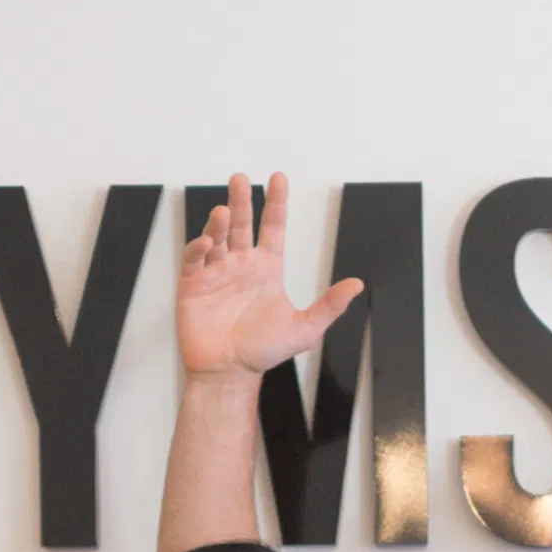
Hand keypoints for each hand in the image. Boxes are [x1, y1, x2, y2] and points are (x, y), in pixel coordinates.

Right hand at [177, 173, 363, 380]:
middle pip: (242, 223)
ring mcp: (216, 272)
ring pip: (218, 236)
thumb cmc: (264, 351)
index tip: (278, 178)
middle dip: (241, 200)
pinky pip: (195, 258)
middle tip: (240, 178)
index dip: (276, 202)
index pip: (273, 226)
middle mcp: (242, 264)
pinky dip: (200, 247)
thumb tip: (357, 284)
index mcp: (268, 268)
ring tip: (224, 213)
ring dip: (220, 222)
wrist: (229, 374)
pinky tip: (208, 242)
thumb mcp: (305, 329)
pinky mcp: (193, 284)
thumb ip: (329, 305)